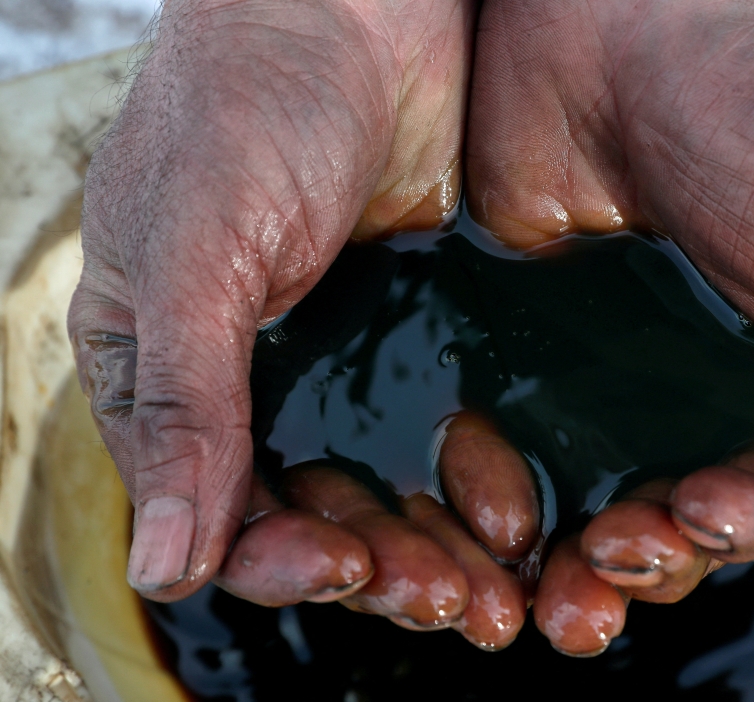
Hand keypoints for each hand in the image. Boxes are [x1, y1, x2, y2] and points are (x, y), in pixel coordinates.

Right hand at [69, 0, 475, 610]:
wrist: (356, 6)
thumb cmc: (247, 103)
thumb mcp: (197, 252)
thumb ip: (186, 404)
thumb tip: (160, 567)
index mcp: (170, 371)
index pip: (215, 507)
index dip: (279, 558)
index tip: (350, 569)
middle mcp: (253, 381)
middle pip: (312, 516)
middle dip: (378, 569)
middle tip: (449, 602)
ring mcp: (342, 357)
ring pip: (383, 489)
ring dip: (435, 546)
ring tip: (494, 589)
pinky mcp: (420, 331)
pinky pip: (444, 431)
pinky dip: (473, 480)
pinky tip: (518, 512)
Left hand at [458, 0, 753, 652]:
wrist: (633, 16)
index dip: (731, 531)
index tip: (693, 517)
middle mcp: (684, 390)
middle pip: (660, 522)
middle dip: (640, 564)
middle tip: (602, 564)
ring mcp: (592, 369)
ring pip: (574, 499)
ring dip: (563, 559)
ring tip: (538, 580)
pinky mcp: (510, 337)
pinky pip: (495, 436)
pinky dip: (489, 493)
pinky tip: (480, 517)